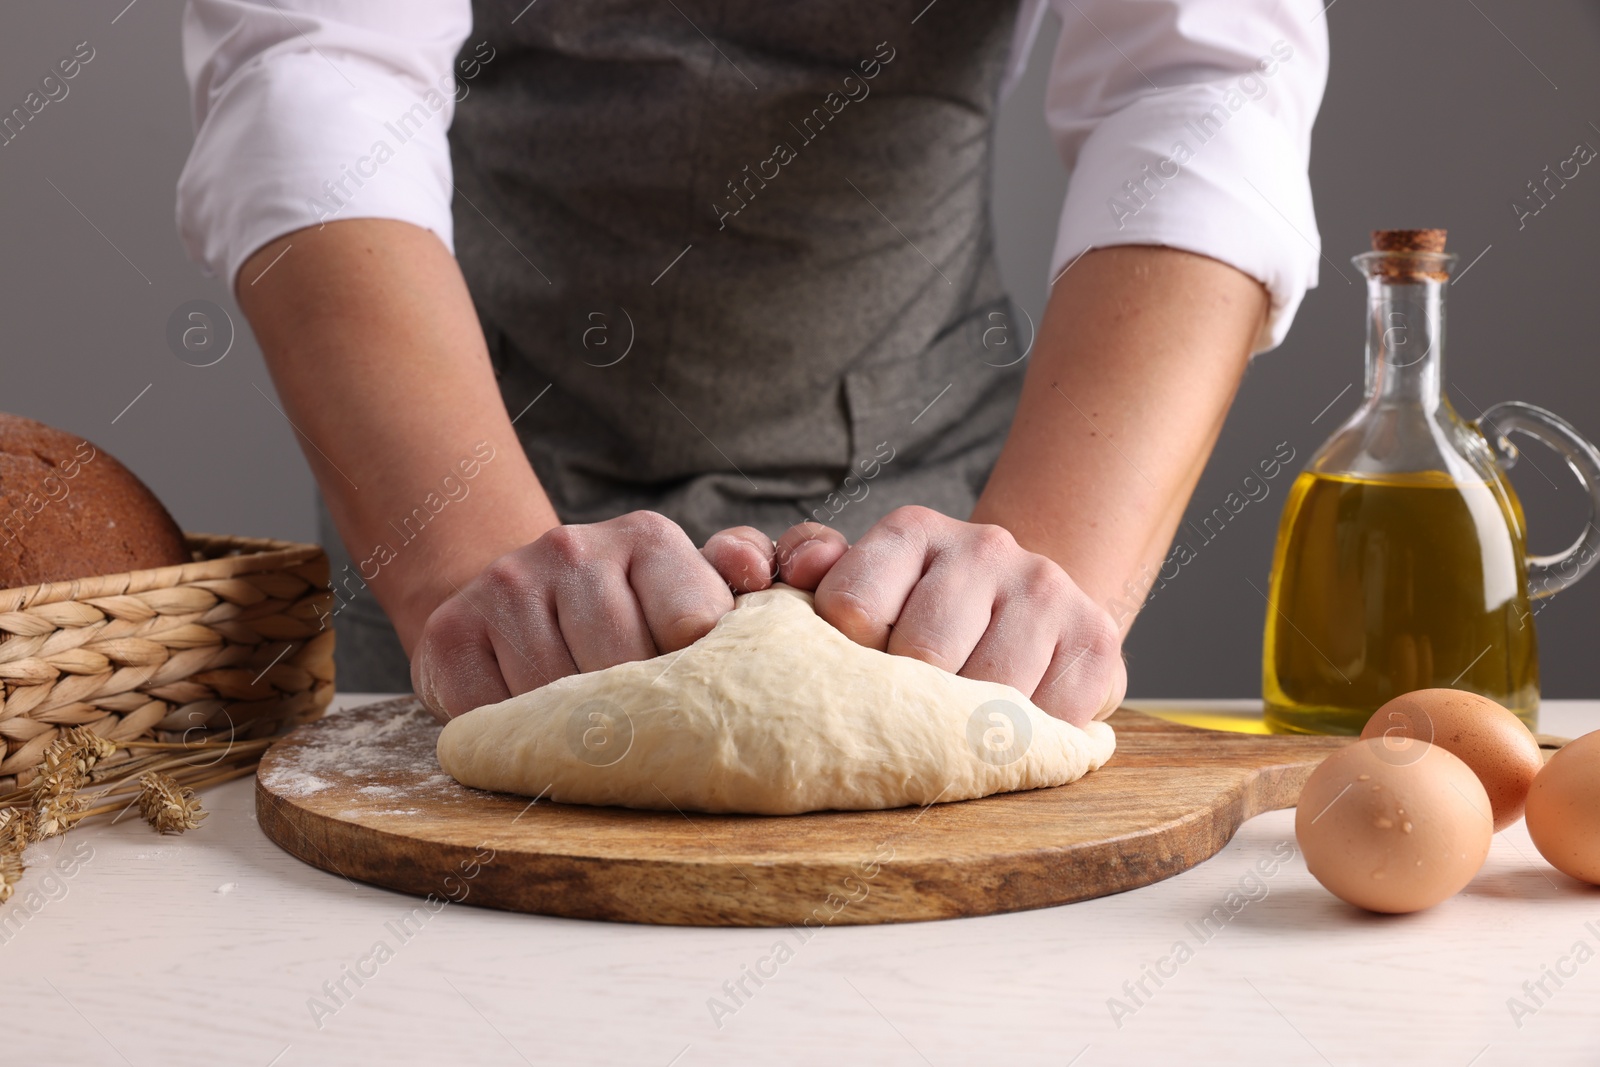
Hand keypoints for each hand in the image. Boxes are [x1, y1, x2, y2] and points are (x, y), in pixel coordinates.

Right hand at [410, 511, 772, 720]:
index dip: (696, 681)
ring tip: (587, 729)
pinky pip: (495, 717)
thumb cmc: (623, 618)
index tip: (695, 701)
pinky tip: (530, 726)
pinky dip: (517, 741)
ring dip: (576, 732)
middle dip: (638, 715)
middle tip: (640, 733)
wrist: (508, 605)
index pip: (692, 624)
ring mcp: (507, 585)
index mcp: (647, 538)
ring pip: (558, 698)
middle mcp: (573, 547)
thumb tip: (761, 572)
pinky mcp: (451, 632)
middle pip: (624, 668)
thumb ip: (736, 585)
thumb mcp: (685, 596)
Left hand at [763, 507, 1126, 726]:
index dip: (850, 659)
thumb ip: (807, 573)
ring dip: (968, 727)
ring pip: (989, 691)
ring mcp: (1046, 590)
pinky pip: (1050, 721)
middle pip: (923, 654)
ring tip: (959, 722)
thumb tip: (784, 568)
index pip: (853, 607)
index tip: (863, 672)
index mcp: (911, 532)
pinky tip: (1013, 725)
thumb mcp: (861, 587)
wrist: (1029, 611)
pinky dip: (1027, 744)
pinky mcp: (1097, 640)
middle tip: (910, 712)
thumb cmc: (921, 616)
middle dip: (909, 701)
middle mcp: (983, 547)